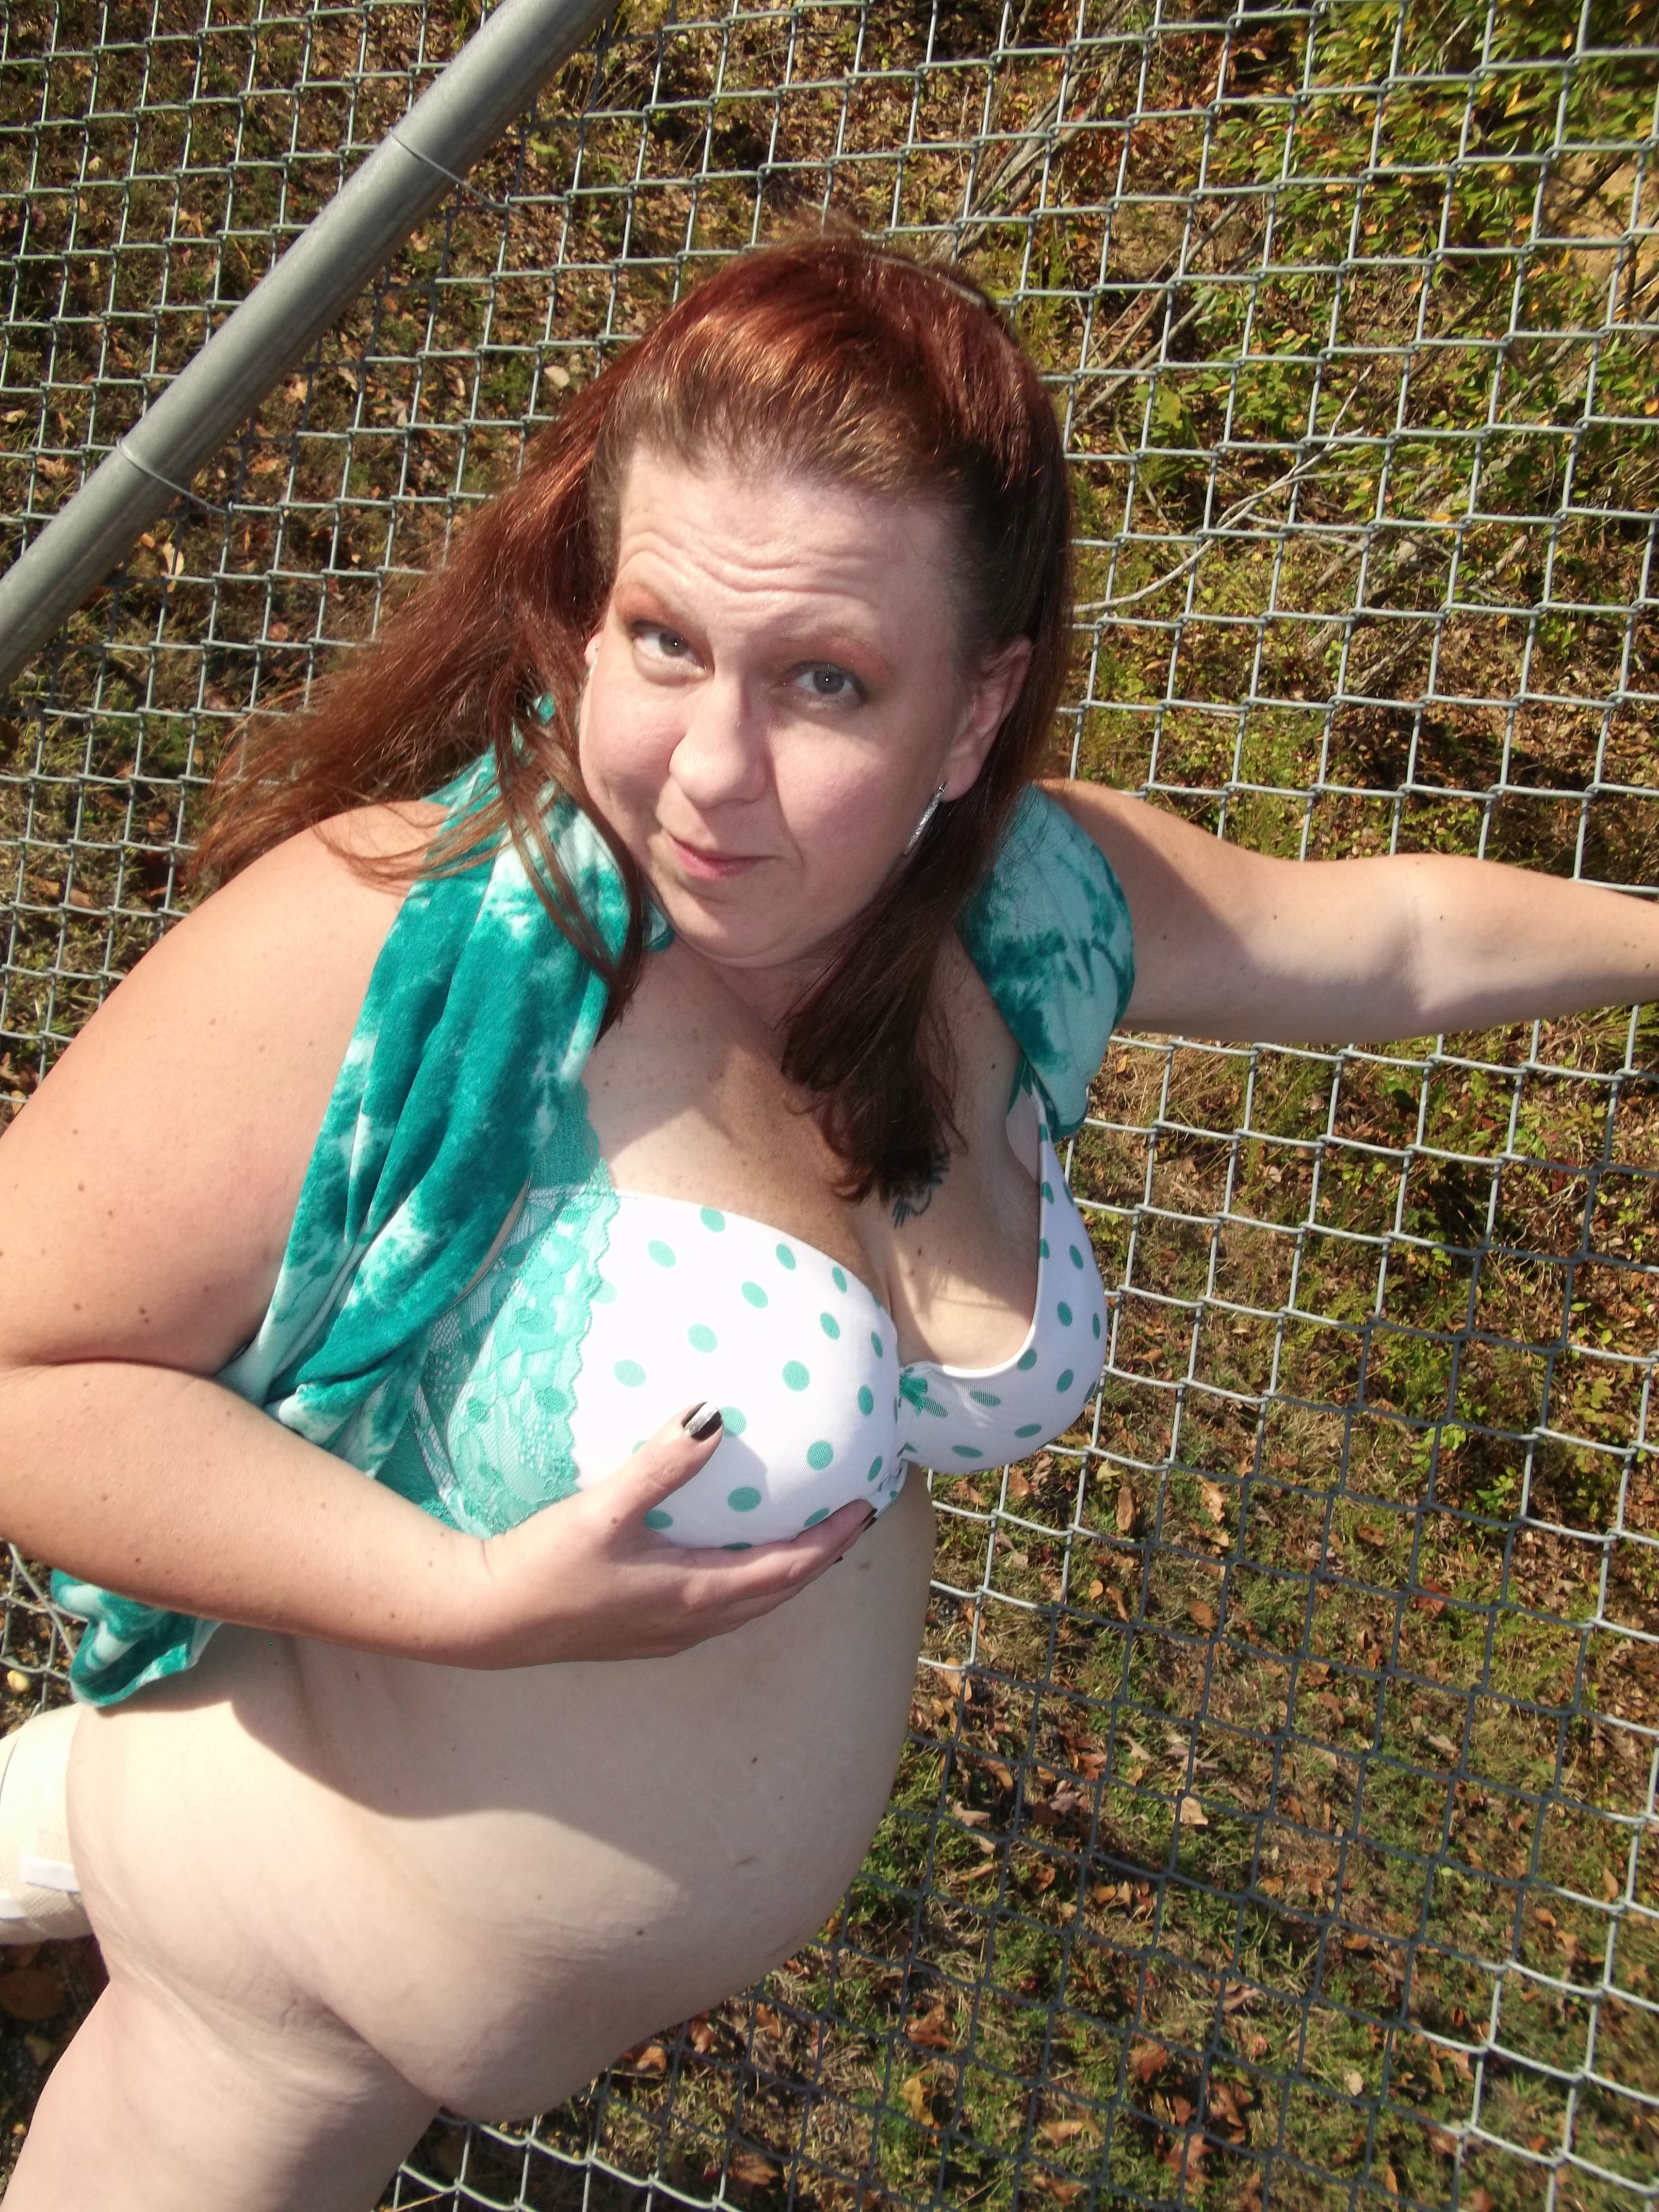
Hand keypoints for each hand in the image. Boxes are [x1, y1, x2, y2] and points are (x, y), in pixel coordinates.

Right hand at [450, 1405, 877, 1667]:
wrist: (483, 1619)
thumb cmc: (542, 1568)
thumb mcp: (603, 1509)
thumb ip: (660, 1464)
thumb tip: (713, 1418)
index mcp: (693, 1596)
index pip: (787, 1570)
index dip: (832, 1539)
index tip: (867, 1505)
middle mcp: (691, 1624)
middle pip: (779, 1592)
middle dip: (821, 1556)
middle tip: (852, 1515)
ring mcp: (667, 1634)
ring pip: (750, 1604)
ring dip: (786, 1572)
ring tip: (809, 1532)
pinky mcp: (644, 1632)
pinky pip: (721, 1606)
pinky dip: (748, 1579)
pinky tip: (735, 1552)